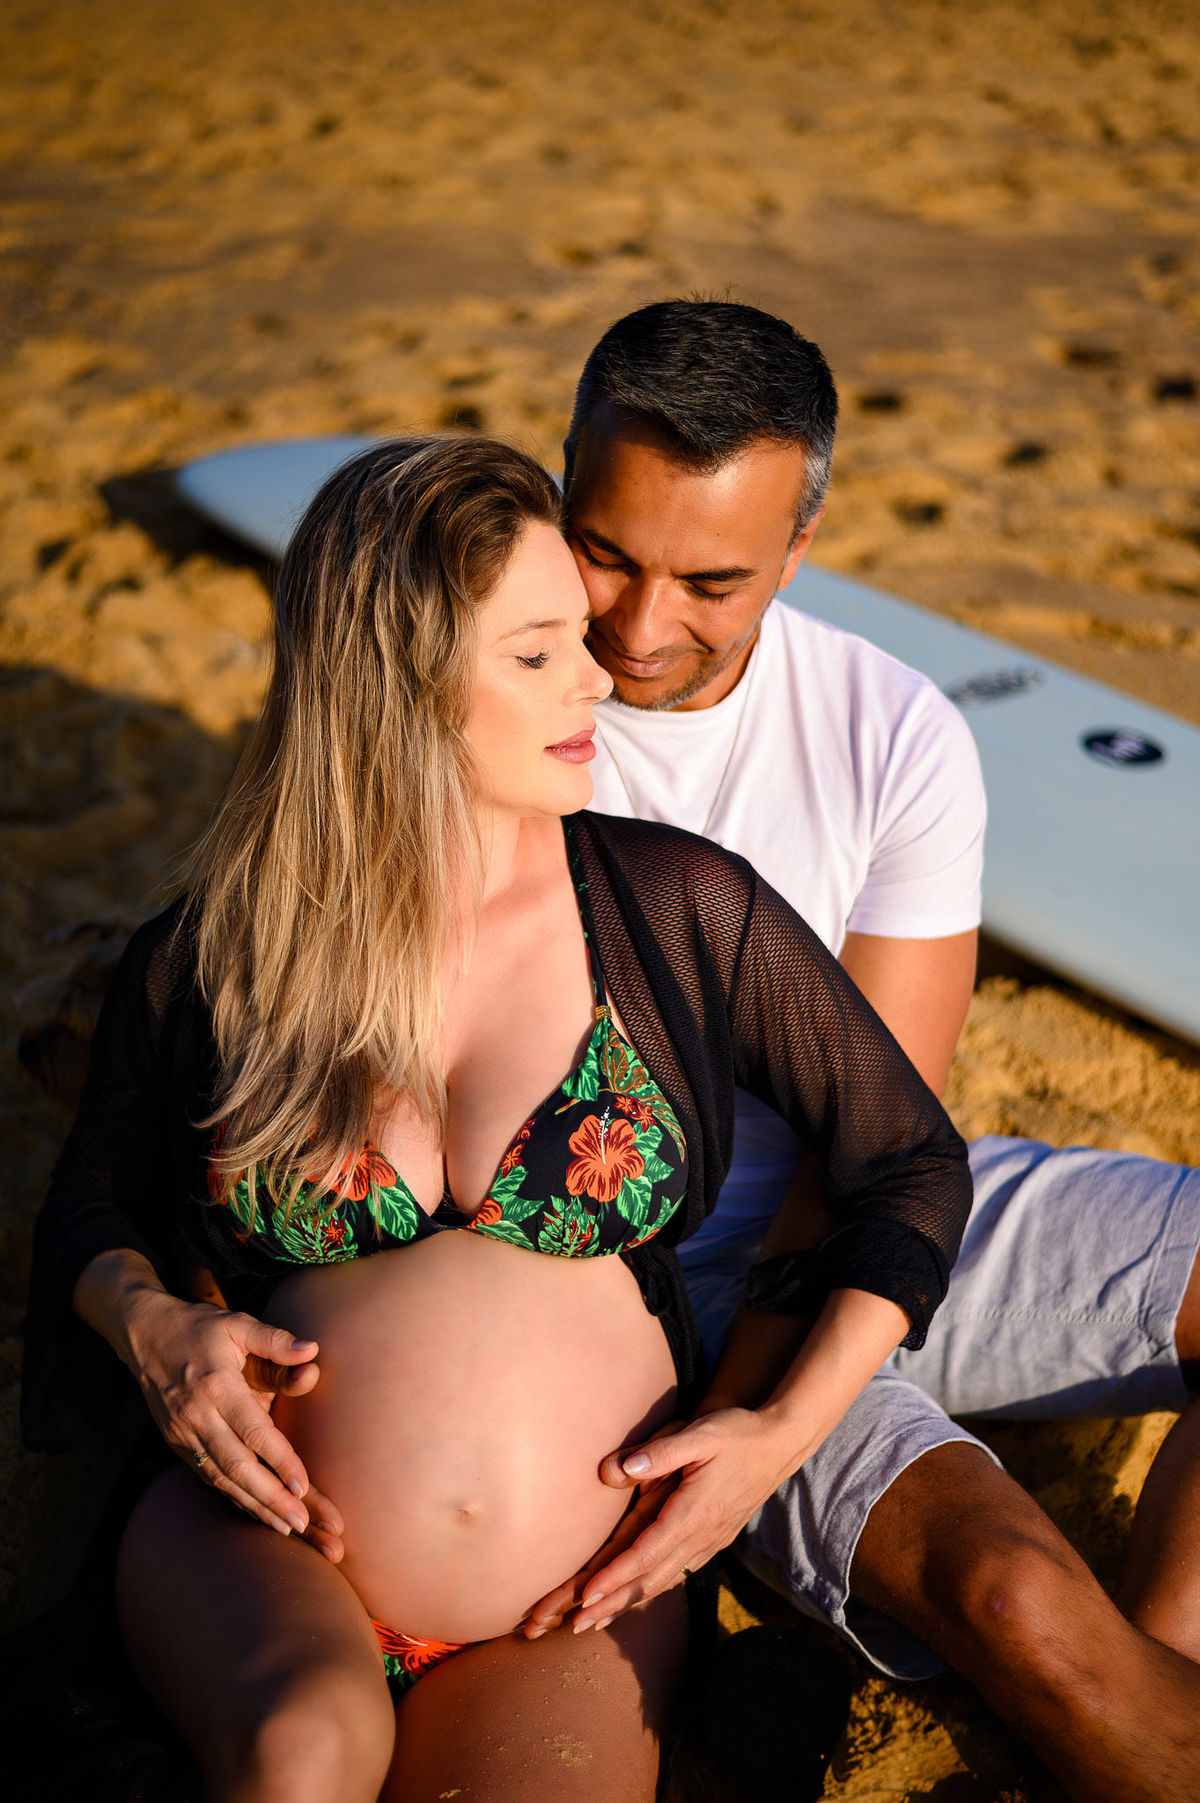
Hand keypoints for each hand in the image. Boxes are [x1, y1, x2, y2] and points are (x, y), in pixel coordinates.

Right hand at [123, 1287, 344, 1558]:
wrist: (144, 1333)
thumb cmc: (200, 1328)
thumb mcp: (238, 1324)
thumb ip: (275, 1340)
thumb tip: (312, 1352)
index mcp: (216, 1385)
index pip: (253, 1431)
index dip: (279, 1460)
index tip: (304, 1486)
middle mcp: (197, 1415)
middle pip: (237, 1466)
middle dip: (270, 1499)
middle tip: (302, 1523)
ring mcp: (183, 1433)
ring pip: (221, 1479)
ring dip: (253, 1506)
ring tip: (286, 1528)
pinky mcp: (176, 1443)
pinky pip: (207, 1476)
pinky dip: (232, 1497)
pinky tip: (256, 1513)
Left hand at [565, 1407, 807, 1630]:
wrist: (780, 1442)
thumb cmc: (738, 1433)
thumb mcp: (701, 1434)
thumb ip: (661, 1452)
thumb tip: (620, 1468)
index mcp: (694, 1513)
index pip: (646, 1555)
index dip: (613, 1577)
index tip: (584, 1597)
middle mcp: (703, 1536)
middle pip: (651, 1580)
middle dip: (612, 1602)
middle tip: (577, 1625)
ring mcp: (712, 1541)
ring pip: (665, 1581)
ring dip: (630, 1602)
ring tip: (599, 1619)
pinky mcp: (717, 1538)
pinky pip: (680, 1573)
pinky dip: (654, 1589)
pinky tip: (641, 1595)